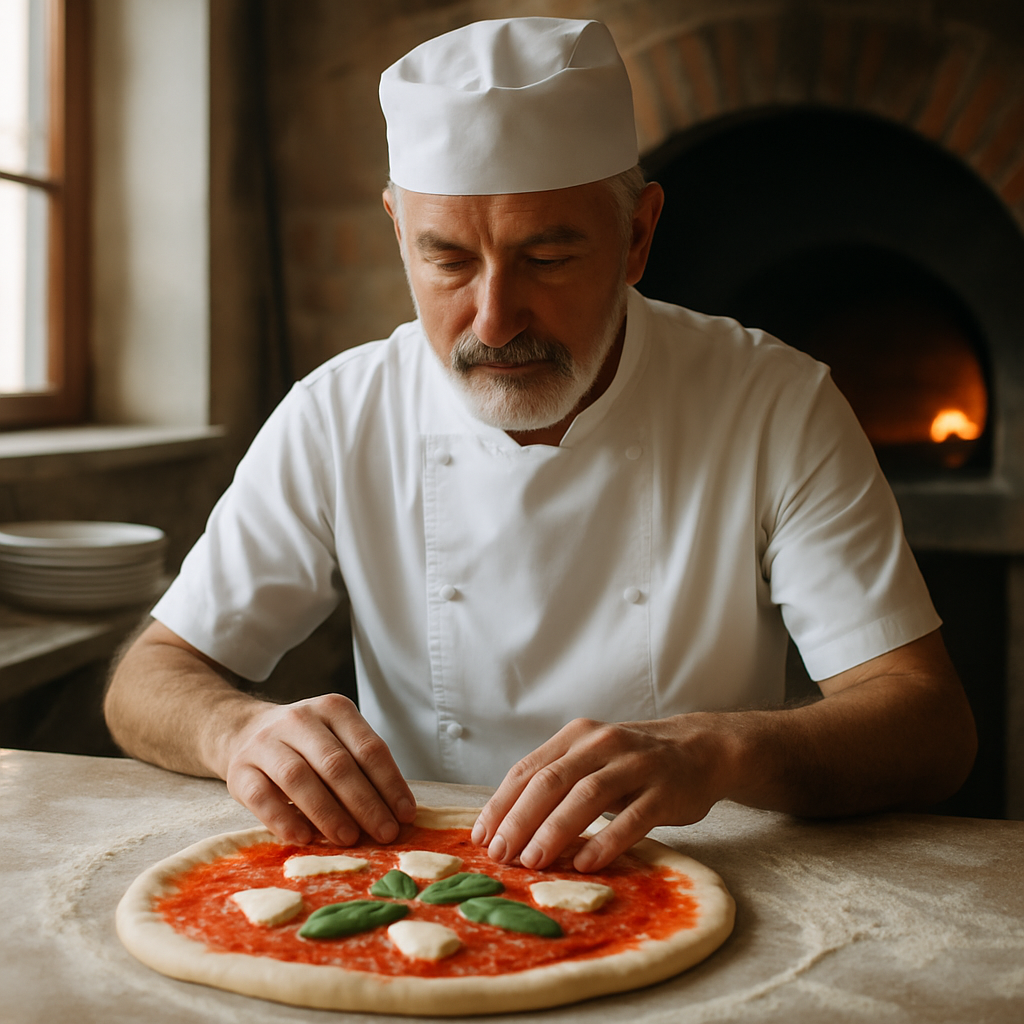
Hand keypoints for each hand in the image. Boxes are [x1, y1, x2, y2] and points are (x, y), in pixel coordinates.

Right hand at [221, 693, 416, 847]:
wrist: (244, 732)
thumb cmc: (306, 745)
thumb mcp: (338, 741)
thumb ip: (363, 769)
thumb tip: (396, 813)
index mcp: (333, 709)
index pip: (369, 747)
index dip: (390, 783)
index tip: (405, 815)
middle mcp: (300, 720)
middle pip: (336, 764)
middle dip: (365, 802)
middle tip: (384, 833)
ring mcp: (266, 743)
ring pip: (298, 778)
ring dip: (328, 812)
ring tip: (349, 838)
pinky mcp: (239, 770)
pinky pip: (262, 796)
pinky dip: (284, 819)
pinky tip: (304, 838)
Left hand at [471, 716, 730, 872]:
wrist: (698, 750)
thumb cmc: (630, 763)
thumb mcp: (590, 759)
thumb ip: (554, 782)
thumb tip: (504, 826)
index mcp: (576, 736)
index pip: (529, 769)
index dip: (502, 804)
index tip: (482, 838)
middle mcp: (602, 744)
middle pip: (552, 781)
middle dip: (520, 819)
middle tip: (501, 854)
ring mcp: (636, 765)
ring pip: (588, 795)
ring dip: (556, 829)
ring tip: (533, 861)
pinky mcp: (665, 791)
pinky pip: (633, 817)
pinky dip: (607, 840)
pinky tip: (586, 863)